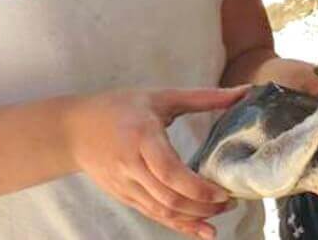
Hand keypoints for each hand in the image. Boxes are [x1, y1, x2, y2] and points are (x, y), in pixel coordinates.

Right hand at [65, 86, 248, 238]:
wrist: (74, 129)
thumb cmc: (119, 107)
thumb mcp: (160, 97)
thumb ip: (203, 97)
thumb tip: (243, 92)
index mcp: (142, 137)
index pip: (169, 171)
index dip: (197, 188)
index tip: (223, 192)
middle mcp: (131, 165)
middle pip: (168, 198)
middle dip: (202, 207)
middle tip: (229, 203)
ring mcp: (125, 185)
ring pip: (161, 211)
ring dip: (193, 219)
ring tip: (219, 216)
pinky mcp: (124, 196)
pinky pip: (153, 215)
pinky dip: (178, 225)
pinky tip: (199, 229)